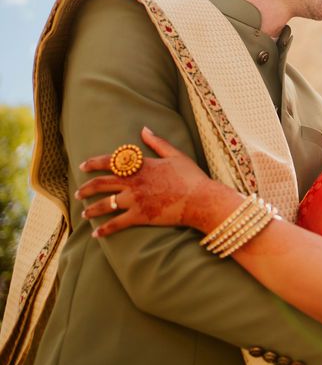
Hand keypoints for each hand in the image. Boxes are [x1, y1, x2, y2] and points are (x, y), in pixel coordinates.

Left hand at [76, 126, 220, 236]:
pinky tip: (96, 234)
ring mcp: (135, 200)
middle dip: (86, 188)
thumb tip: (144, 129)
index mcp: (141, 165)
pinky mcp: (139, 216)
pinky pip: (116, 224)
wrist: (200, 199)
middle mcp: (134, 182)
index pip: (111, 161)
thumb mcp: (175, 155)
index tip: (83, 166)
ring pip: (105, 204)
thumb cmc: (191, 176)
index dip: (94, 163)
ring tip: (84, 213)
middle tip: (78, 193)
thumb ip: (157, 142)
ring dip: (91, 209)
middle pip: (102, 183)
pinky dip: (104, 230)